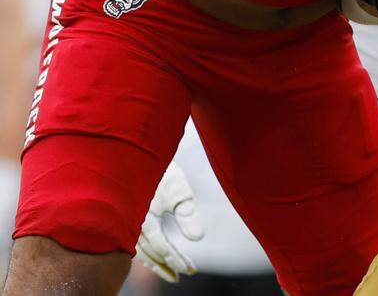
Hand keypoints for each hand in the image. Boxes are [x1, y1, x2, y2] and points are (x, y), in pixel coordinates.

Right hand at [136, 162, 202, 282]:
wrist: (138, 155)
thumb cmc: (161, 173)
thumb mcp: (178, 190)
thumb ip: (187, 214)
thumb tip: (198, 239)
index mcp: (143, 218)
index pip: (162, 247)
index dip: (176, 260)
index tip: (190, 271)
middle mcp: (131, 225)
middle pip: (151, 253)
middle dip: (167, 265)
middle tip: (183, 275)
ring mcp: (125, 224)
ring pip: (141, 252)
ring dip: (156, 264)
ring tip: (172, 275)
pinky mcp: (125, 222)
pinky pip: (134, 245)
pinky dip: (146, 255)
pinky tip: (157, 260)